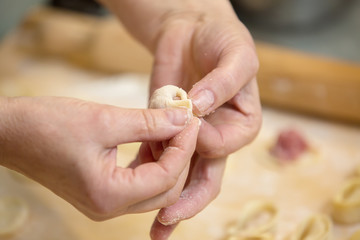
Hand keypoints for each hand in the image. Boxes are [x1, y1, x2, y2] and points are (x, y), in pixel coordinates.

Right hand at [0, 96, 198, 219]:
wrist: (12, 133)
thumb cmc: (48, 125)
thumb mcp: (104, 119)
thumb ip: (149, 122)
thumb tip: (182, 118)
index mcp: (109, 195)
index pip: (166, 177)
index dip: (184, 147)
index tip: (191, 120)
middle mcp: (109, 208)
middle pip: (166, 190)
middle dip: (181, 156)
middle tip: (186, 125)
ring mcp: (105, 203)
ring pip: (155, 189)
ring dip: (168, 160)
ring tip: (171, 130)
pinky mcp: (102, 192)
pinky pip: (139, 183)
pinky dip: (151, 163)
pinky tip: (153, 140)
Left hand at [148, 5, 261, 239]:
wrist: (192, 29)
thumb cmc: (223, 40)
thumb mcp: (237, 55)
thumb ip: (224, 82)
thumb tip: (198, 107)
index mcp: (242, 124)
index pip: (223, 145)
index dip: (204, 139)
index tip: (189, 121)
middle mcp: (218, 137)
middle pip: (206, 177)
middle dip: (187, 201)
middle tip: (165, 220)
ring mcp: (191, 138)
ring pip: (181, 175)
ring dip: (166, 199)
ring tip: (154, 228)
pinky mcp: (166, 131)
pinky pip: (157, 155)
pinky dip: (147, 172)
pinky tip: (134, 189)